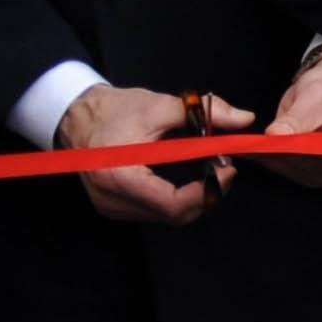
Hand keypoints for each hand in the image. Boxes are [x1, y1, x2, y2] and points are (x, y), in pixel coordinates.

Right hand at [57, 82, 251, 223]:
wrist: (77, 115)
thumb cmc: (114, 110)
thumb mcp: (160, 105)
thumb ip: (205, 112)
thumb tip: (244, 119)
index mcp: (119, 176)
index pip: (173, 204)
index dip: (208, 191)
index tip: (228, 170)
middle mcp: (111, 198)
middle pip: (173, 215)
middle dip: (206, 194)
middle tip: (224, 168)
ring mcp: (110, 205)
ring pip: (166, 216)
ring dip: (194, 197)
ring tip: (209, 169)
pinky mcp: (113, 206)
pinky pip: (154, 211)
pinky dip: (177, 198)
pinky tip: (188, 178)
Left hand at [264, 48, 321, 187]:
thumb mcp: (317, 94)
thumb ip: (297, 118)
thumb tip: (275, 136)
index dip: (303, 154)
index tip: (275, 147)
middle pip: (319, 169)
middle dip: (288, 158)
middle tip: (261, 145)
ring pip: (304, 174)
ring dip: (280, 161)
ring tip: (260, 146)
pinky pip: (297, 173)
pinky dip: (279, 162)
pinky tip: (266, 150)